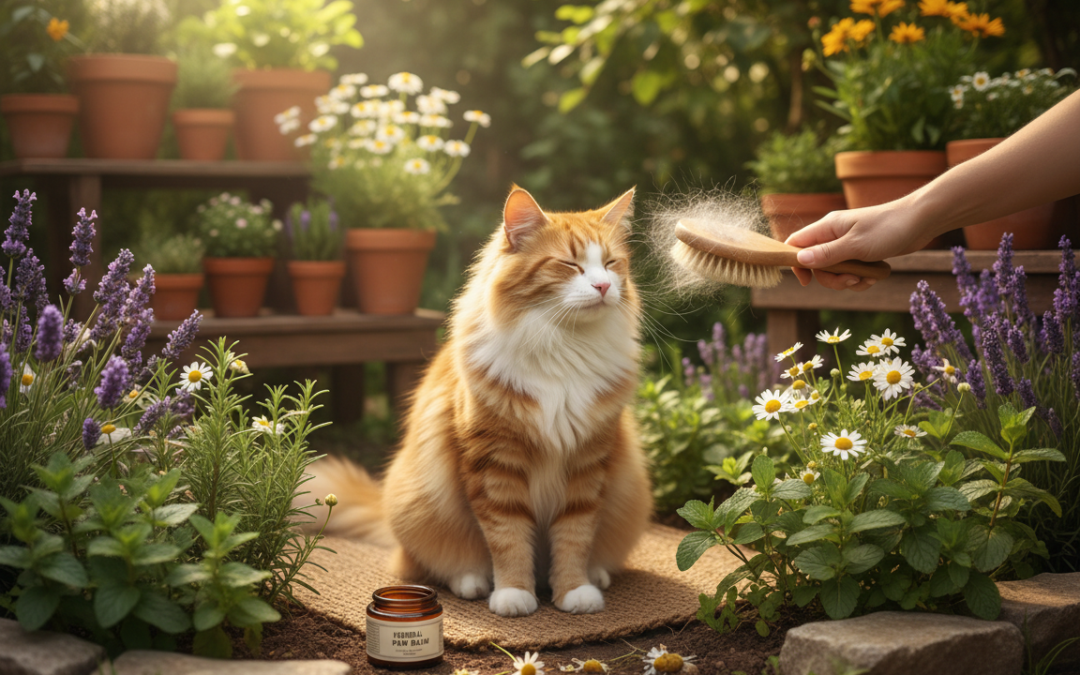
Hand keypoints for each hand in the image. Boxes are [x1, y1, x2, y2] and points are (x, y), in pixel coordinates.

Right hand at [783, 195, 933, 289]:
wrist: (921, 221)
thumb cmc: (888, 228)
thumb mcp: (855, 245)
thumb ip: (826, 254)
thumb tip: (799, 259)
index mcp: (827, 228)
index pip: (796, 243)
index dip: (795, 263)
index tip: (806, 280)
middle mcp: (834, 236)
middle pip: (816, 264)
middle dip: (832, 278)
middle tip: (850, 280)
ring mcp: (848, 245)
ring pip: (835, 271)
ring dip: (848, 280)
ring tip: (866, 278)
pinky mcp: (861, 253)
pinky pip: (851, 272)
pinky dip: (861, 278)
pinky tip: (874, 276)